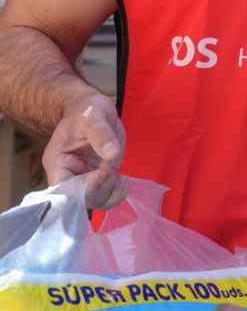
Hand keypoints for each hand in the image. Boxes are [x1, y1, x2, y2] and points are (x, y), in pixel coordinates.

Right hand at [44, 91, 127, 209]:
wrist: (92, 109)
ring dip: (112, 194)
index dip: (86, 187)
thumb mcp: (93, 117)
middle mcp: (67, 175)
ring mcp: (83, 178)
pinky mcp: (98, 178)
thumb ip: (101, 135)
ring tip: (122, 177)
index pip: (65, 189)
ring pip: (95, 201)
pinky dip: (117, 193)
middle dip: (102, 188)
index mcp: (57, 163)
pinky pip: (105, 196)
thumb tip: (111, 154)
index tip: (105, 169)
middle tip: (113, 168)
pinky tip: (125, 181)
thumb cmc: (86, 110)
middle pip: (81, 200)